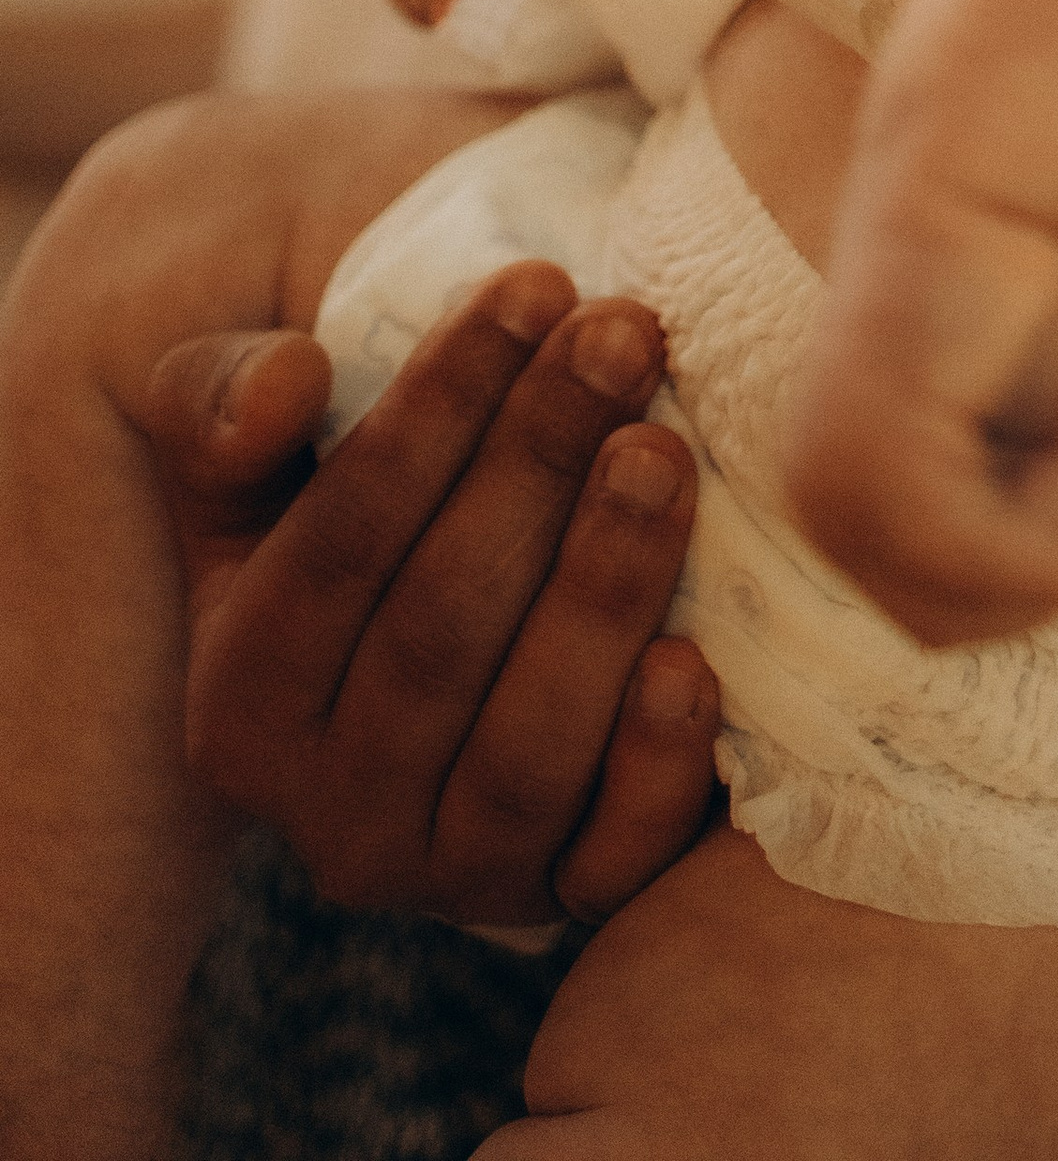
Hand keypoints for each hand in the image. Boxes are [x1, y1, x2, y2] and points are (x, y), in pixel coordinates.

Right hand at [147, 265, 719, 923]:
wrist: (474, 685)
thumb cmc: (377, 535)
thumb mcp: (262, 476)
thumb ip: (229, 410)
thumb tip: (284, 380)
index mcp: (241, 702)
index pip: (337, 544)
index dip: (435, 408)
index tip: (534, 285)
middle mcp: (330, 815)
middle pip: (438, 632)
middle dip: (536, 463)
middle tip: (625, 330)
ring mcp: (450, 876)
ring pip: (524, 746)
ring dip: (600, 590)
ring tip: (663, 449)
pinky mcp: (566, 905)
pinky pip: (610, 861)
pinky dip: (652, 769)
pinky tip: (696, 661)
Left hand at [785, 146, 1057, 648]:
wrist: (983, 179)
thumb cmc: (1005, 298)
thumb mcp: (1010, 442)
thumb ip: (1011, 522)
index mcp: (836, 508)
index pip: (942, 618)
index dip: (1032, 575)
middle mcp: (816, 505)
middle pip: (960, 619)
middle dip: (1050, 551)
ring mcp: (838, 483)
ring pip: (983, 581)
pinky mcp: (880, 455)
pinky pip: (988, 547)